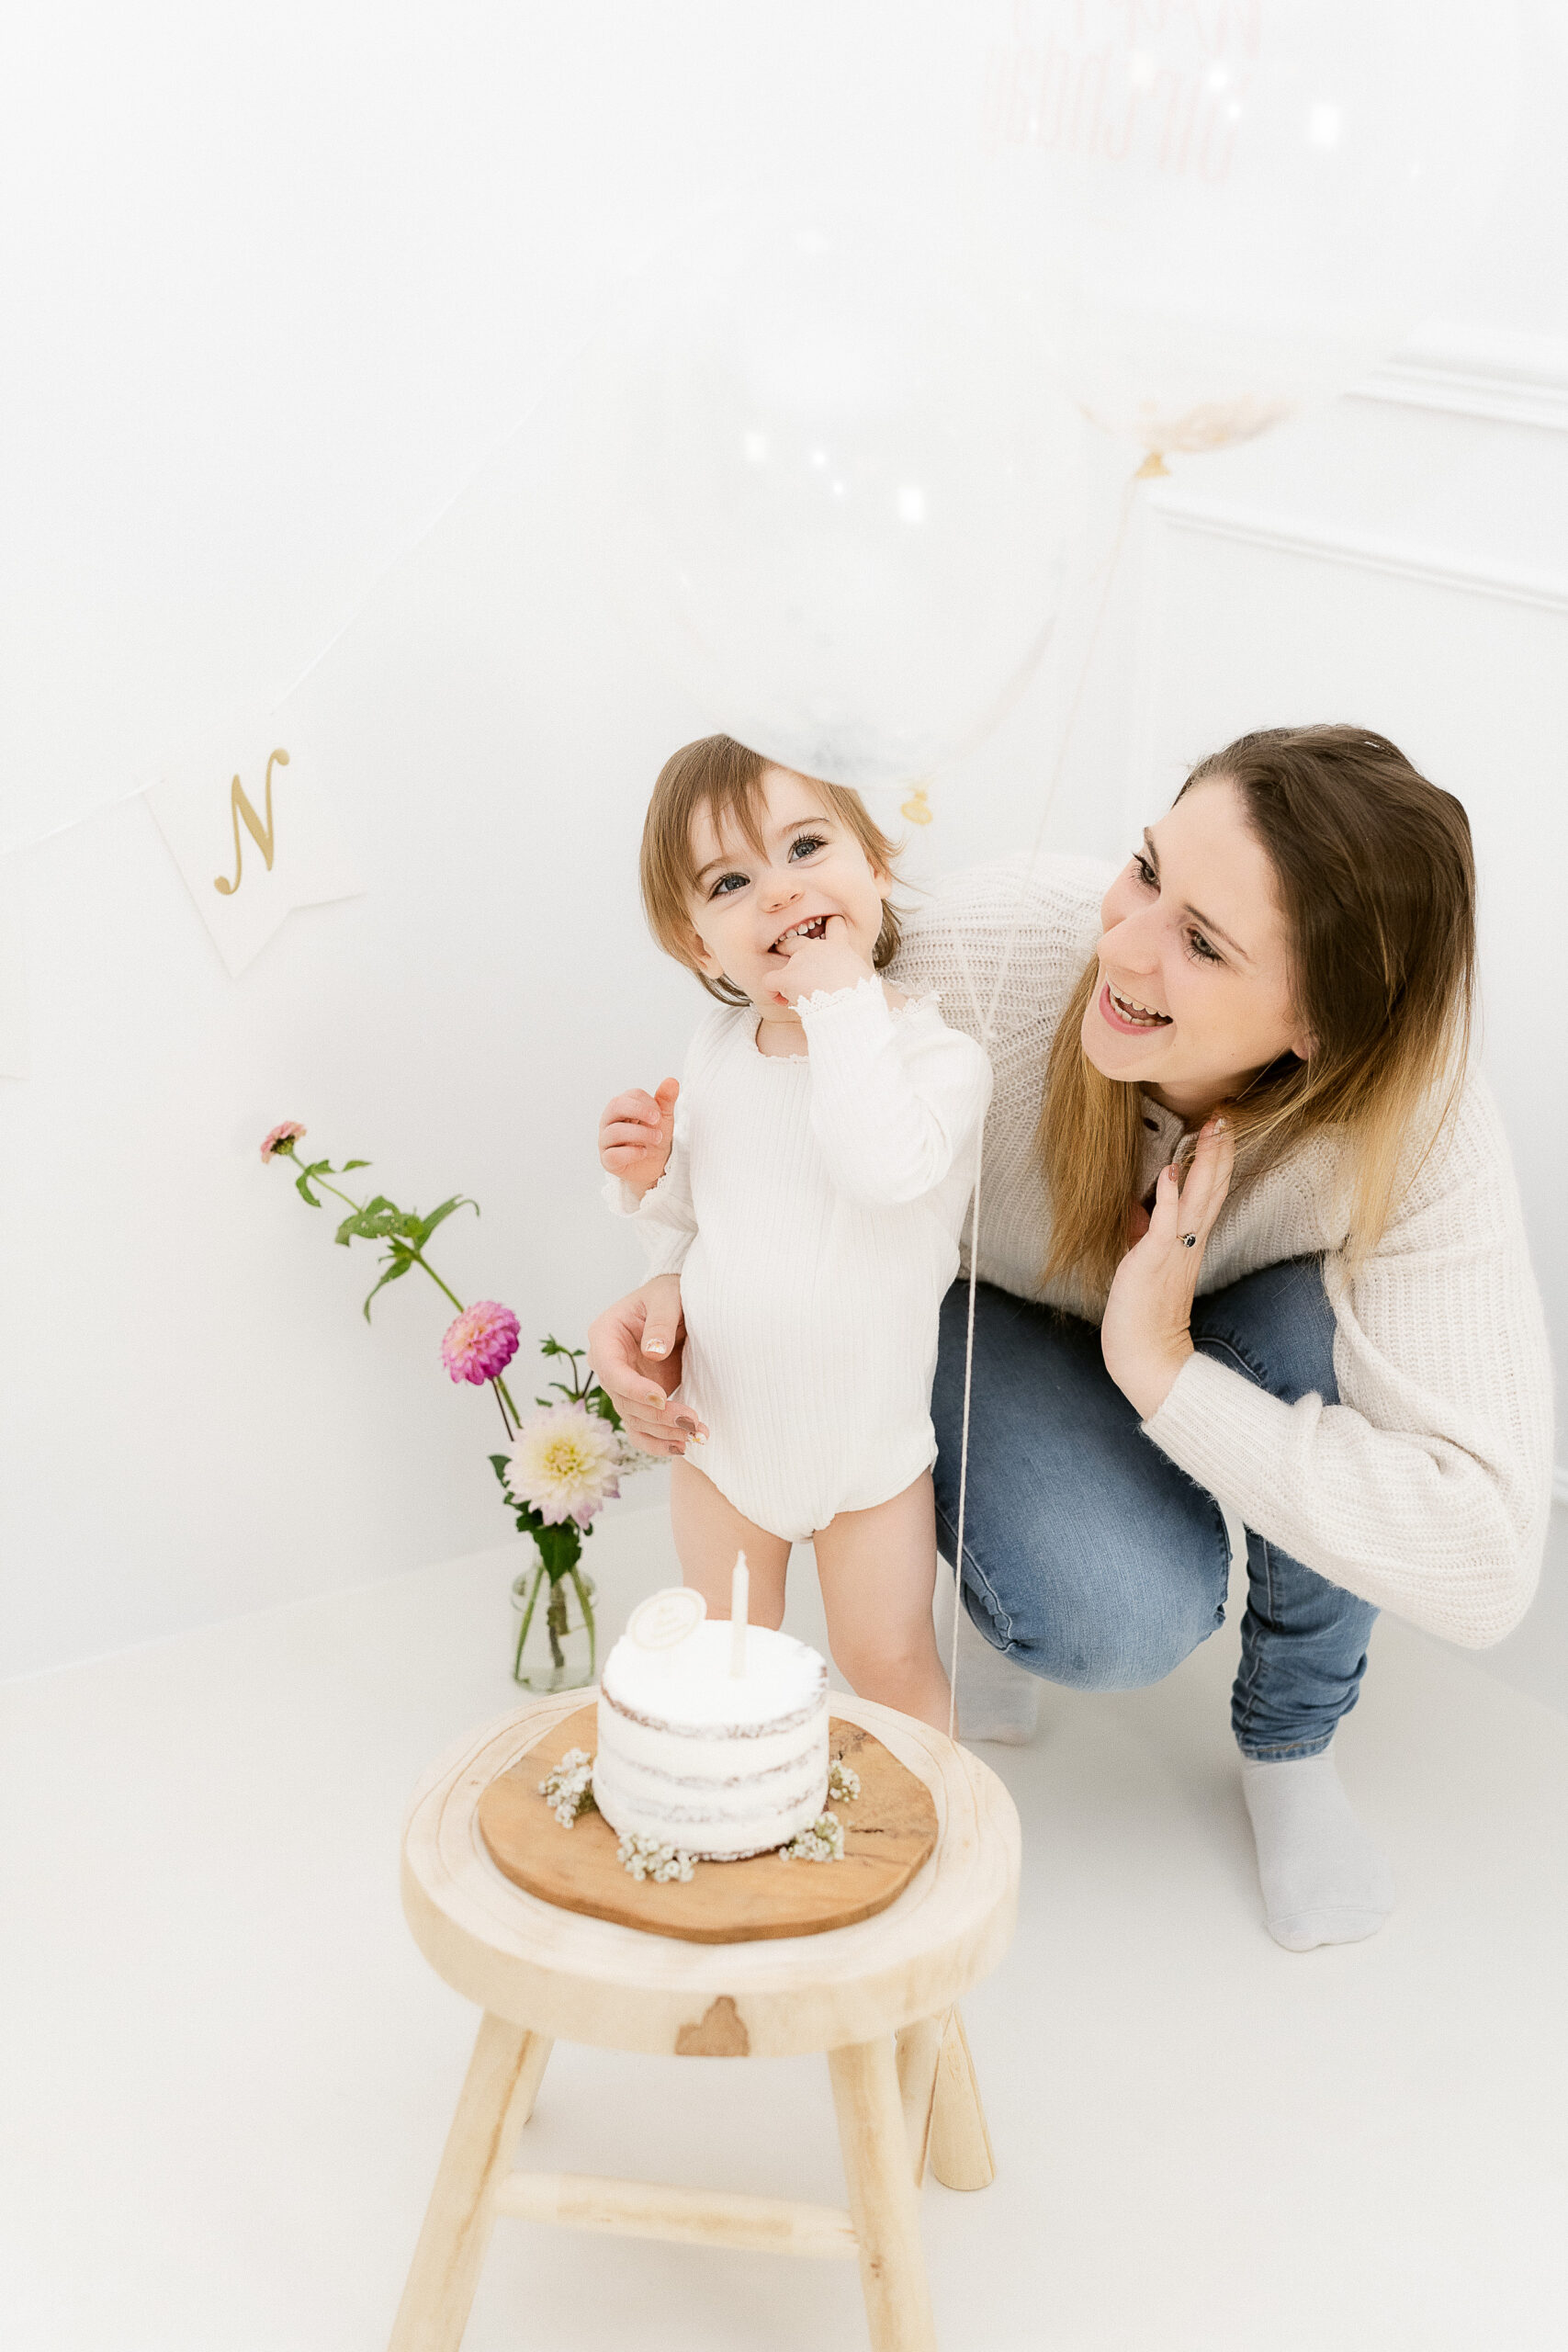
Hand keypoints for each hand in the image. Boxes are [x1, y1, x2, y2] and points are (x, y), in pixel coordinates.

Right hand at [586, 1274, 706, 1456]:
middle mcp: (608, 1364)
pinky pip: (641, 1429)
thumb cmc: (669, 1294)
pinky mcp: (640, 1400)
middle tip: (692, 1421)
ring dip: (664, 1432)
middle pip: (624, 1400)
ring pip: (635, 1419)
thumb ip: (661, 1322)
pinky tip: (682, 1447)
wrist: (678, 1306)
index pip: (611, 1370)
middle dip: (658, 1416)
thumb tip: (653, 1353)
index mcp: (605, 1335)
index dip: (633, 1388)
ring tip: (697, 1435)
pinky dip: (658, 1442)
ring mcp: (623, 1385)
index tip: (661, 1398)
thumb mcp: (668, 1297)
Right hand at [598, 1077, 677, 1194]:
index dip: (648, 1103)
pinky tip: (644, 1152)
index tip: (660, 1115)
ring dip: (640, 1134)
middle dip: (639, 1110)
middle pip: (616, 1106)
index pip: (631, 1095)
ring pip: (615, 1131)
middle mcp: (609, 1121)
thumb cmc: (654, 1137)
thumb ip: (666, 1099)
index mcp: (622, 1106)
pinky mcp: (607, 1161)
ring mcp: (605, 1140)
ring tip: (657, 1139)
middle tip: (657, 1119)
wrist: (655, 1165)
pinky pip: (613, 1155)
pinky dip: (631, 1153)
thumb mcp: (663, 1118)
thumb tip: (671, 1080)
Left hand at [772, 914, 874, 1007]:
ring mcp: (800, 960)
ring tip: (798, 998)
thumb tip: (849, 983)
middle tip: (795, 971)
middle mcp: (817, 948)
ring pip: (784, 967)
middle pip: (795, 942)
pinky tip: (782, 1001)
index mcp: (839, 947)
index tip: (824, 935)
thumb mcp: (864, 977)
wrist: (852, 1007)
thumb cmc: (862, 998)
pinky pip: (769, 981)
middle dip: (788, 951)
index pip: (834, 925)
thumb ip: (852, 972)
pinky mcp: (788, 977)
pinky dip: (772, 992)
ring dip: (788, 982)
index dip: (828, 928)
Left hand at [1099, 1116, 1235, 1419]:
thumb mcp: (1145, 1263)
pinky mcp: (1152, 1260)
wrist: (1145, 1355)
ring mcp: (1174, 1251)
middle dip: (1221, 1151)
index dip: (1218, 1159)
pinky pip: (1165, 1225)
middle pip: (1212, 1188)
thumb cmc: (1142, 1313)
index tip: (1222, 1127)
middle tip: (1227, 1114)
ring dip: (1205, 1163)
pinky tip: (1172, 1173)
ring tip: (1212, 1129)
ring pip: (1197, 1199)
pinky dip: (1169, 1198)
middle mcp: (1189, 1242)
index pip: (1210, 1192)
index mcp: (1189, 1242)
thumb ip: (1147, 1234)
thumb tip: (1138, 1208)